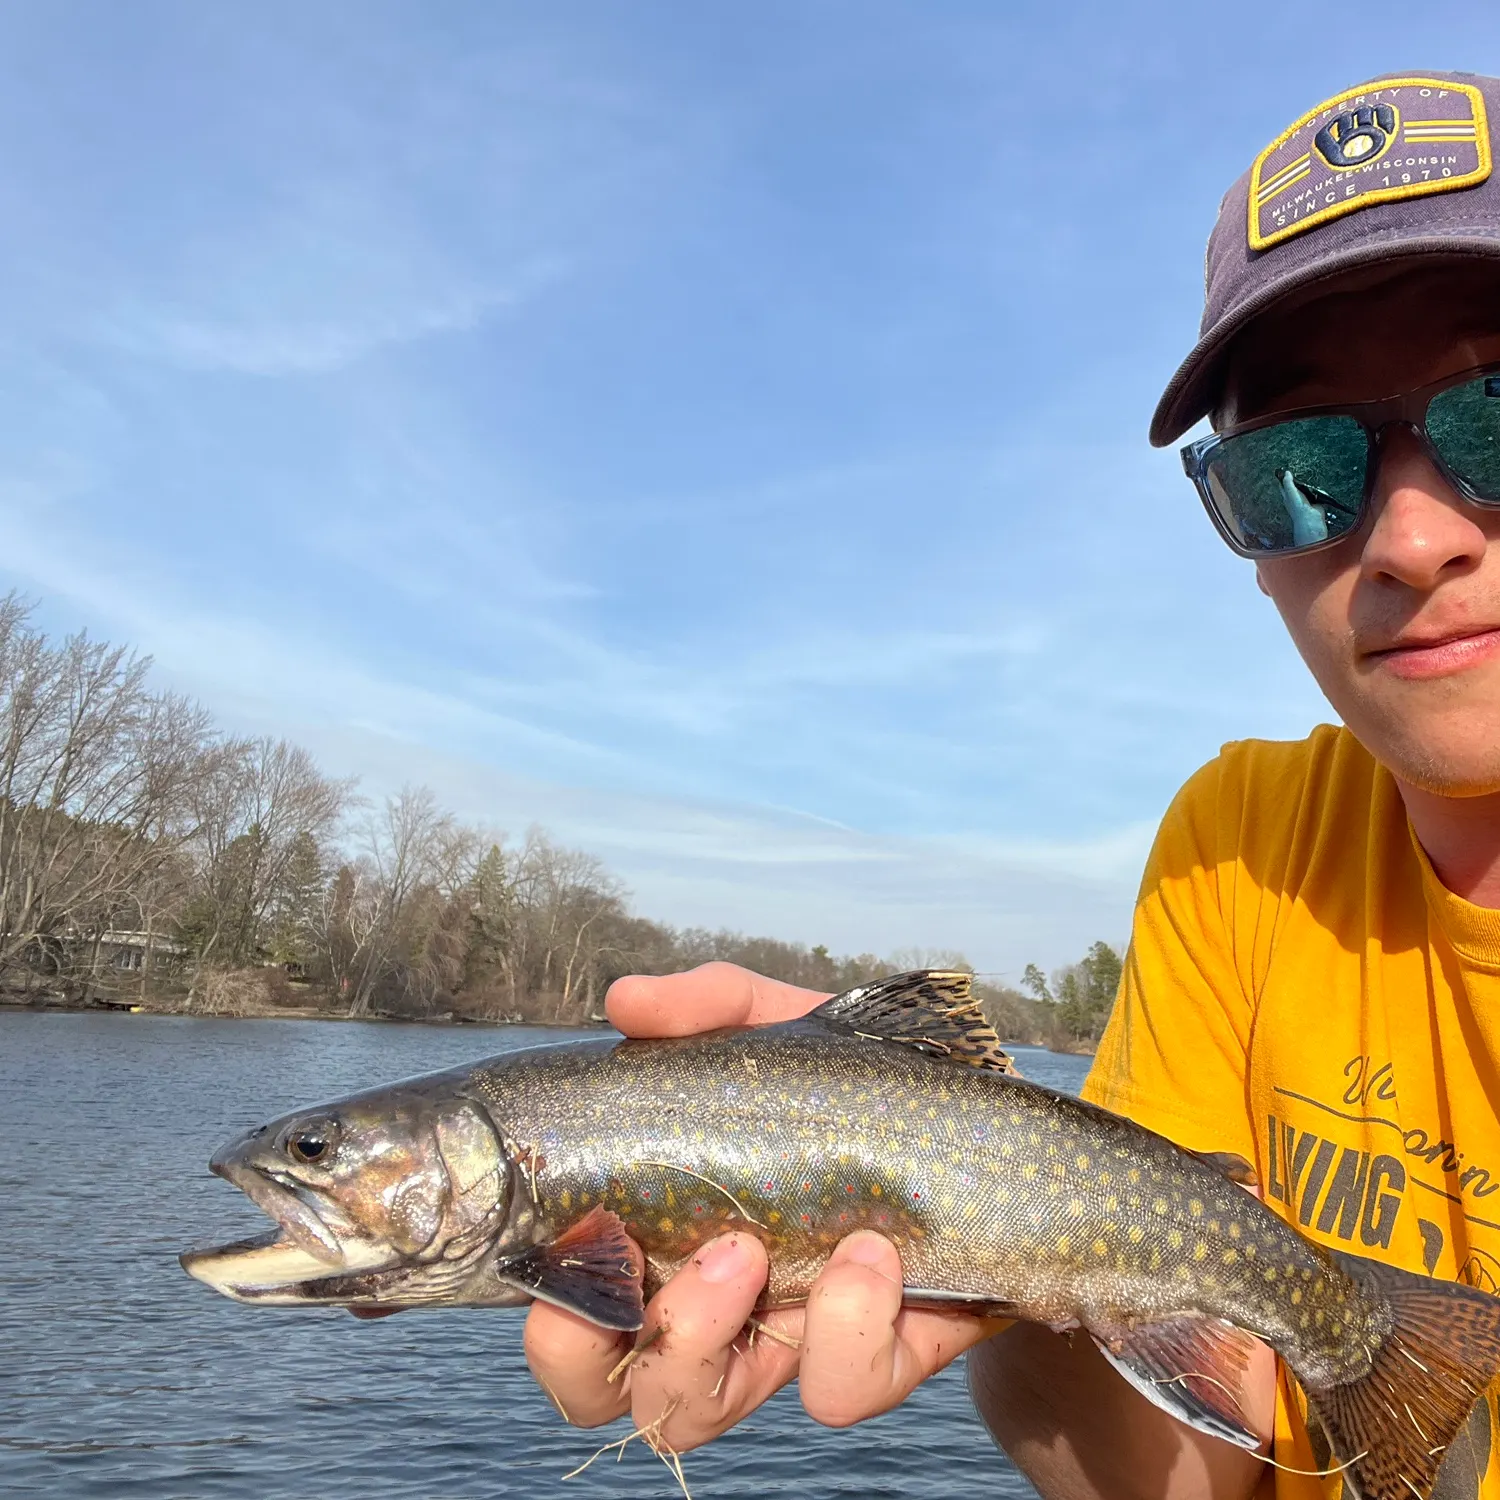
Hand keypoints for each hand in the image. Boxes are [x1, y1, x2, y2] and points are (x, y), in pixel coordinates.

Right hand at [522, 963, 1000, 1450]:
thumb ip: (707, 1005)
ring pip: (694, 1410)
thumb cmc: (855, 1086)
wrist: (991, 1135)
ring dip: (697, 1334)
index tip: (580, 1233)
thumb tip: (626, 1001)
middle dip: (586, 1353)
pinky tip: (871, 1248)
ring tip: (745, 1249)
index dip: (548, 1309)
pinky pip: (836, 1387)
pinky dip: (844, 1320)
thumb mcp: (780, 1026)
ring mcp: (785, 1346)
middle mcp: (710, 1311)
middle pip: (595, 1391)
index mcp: (663, 1236)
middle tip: (638, 1258)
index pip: (566, 1313)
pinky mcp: (876, 1362)